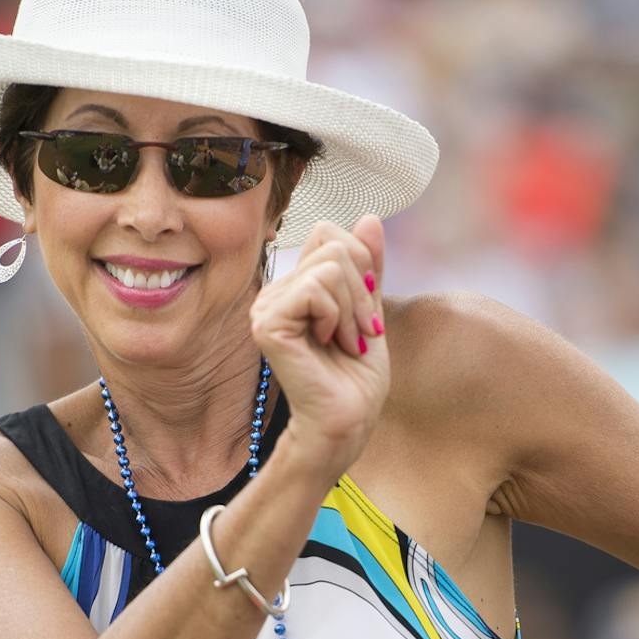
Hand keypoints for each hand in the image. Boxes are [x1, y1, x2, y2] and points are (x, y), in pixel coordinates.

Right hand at [251, 216, 387, 479]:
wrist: (347, 421)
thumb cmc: (356, 377)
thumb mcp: (370, 309)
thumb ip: (368, 266)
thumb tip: (369, 217)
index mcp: (295, 286)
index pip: (331, 234)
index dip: (362, 267)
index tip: (366, 314)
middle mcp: (275, 293)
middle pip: (333, 245)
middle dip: (362, 290)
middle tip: (359, 332)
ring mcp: (267, 308)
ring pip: (329, 267)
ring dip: (353, 309)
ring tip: (346, 342)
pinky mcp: (268, 325)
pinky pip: (316, 290)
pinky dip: (336, 317)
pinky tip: (328, 344)